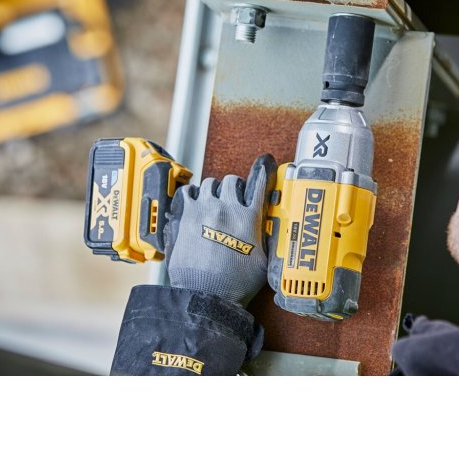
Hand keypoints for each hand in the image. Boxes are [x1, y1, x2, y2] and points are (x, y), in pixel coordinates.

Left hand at [165, 154, 277, 306]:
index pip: (259, 183)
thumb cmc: (234, 283)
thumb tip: (272, 231)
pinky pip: (188, 192)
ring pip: (210, 183)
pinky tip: (195, 202)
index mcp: (249, 218)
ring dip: (213, 190)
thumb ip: (268, 241)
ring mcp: (205, 209)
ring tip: (213, 201)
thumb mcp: (264, 262)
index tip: (263, 164)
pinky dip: (193, 194)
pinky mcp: (186, 216)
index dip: (263, 170)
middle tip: (233, 198)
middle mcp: (227, 208)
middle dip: (234, 187)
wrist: (206, 294)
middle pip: (232, 180)